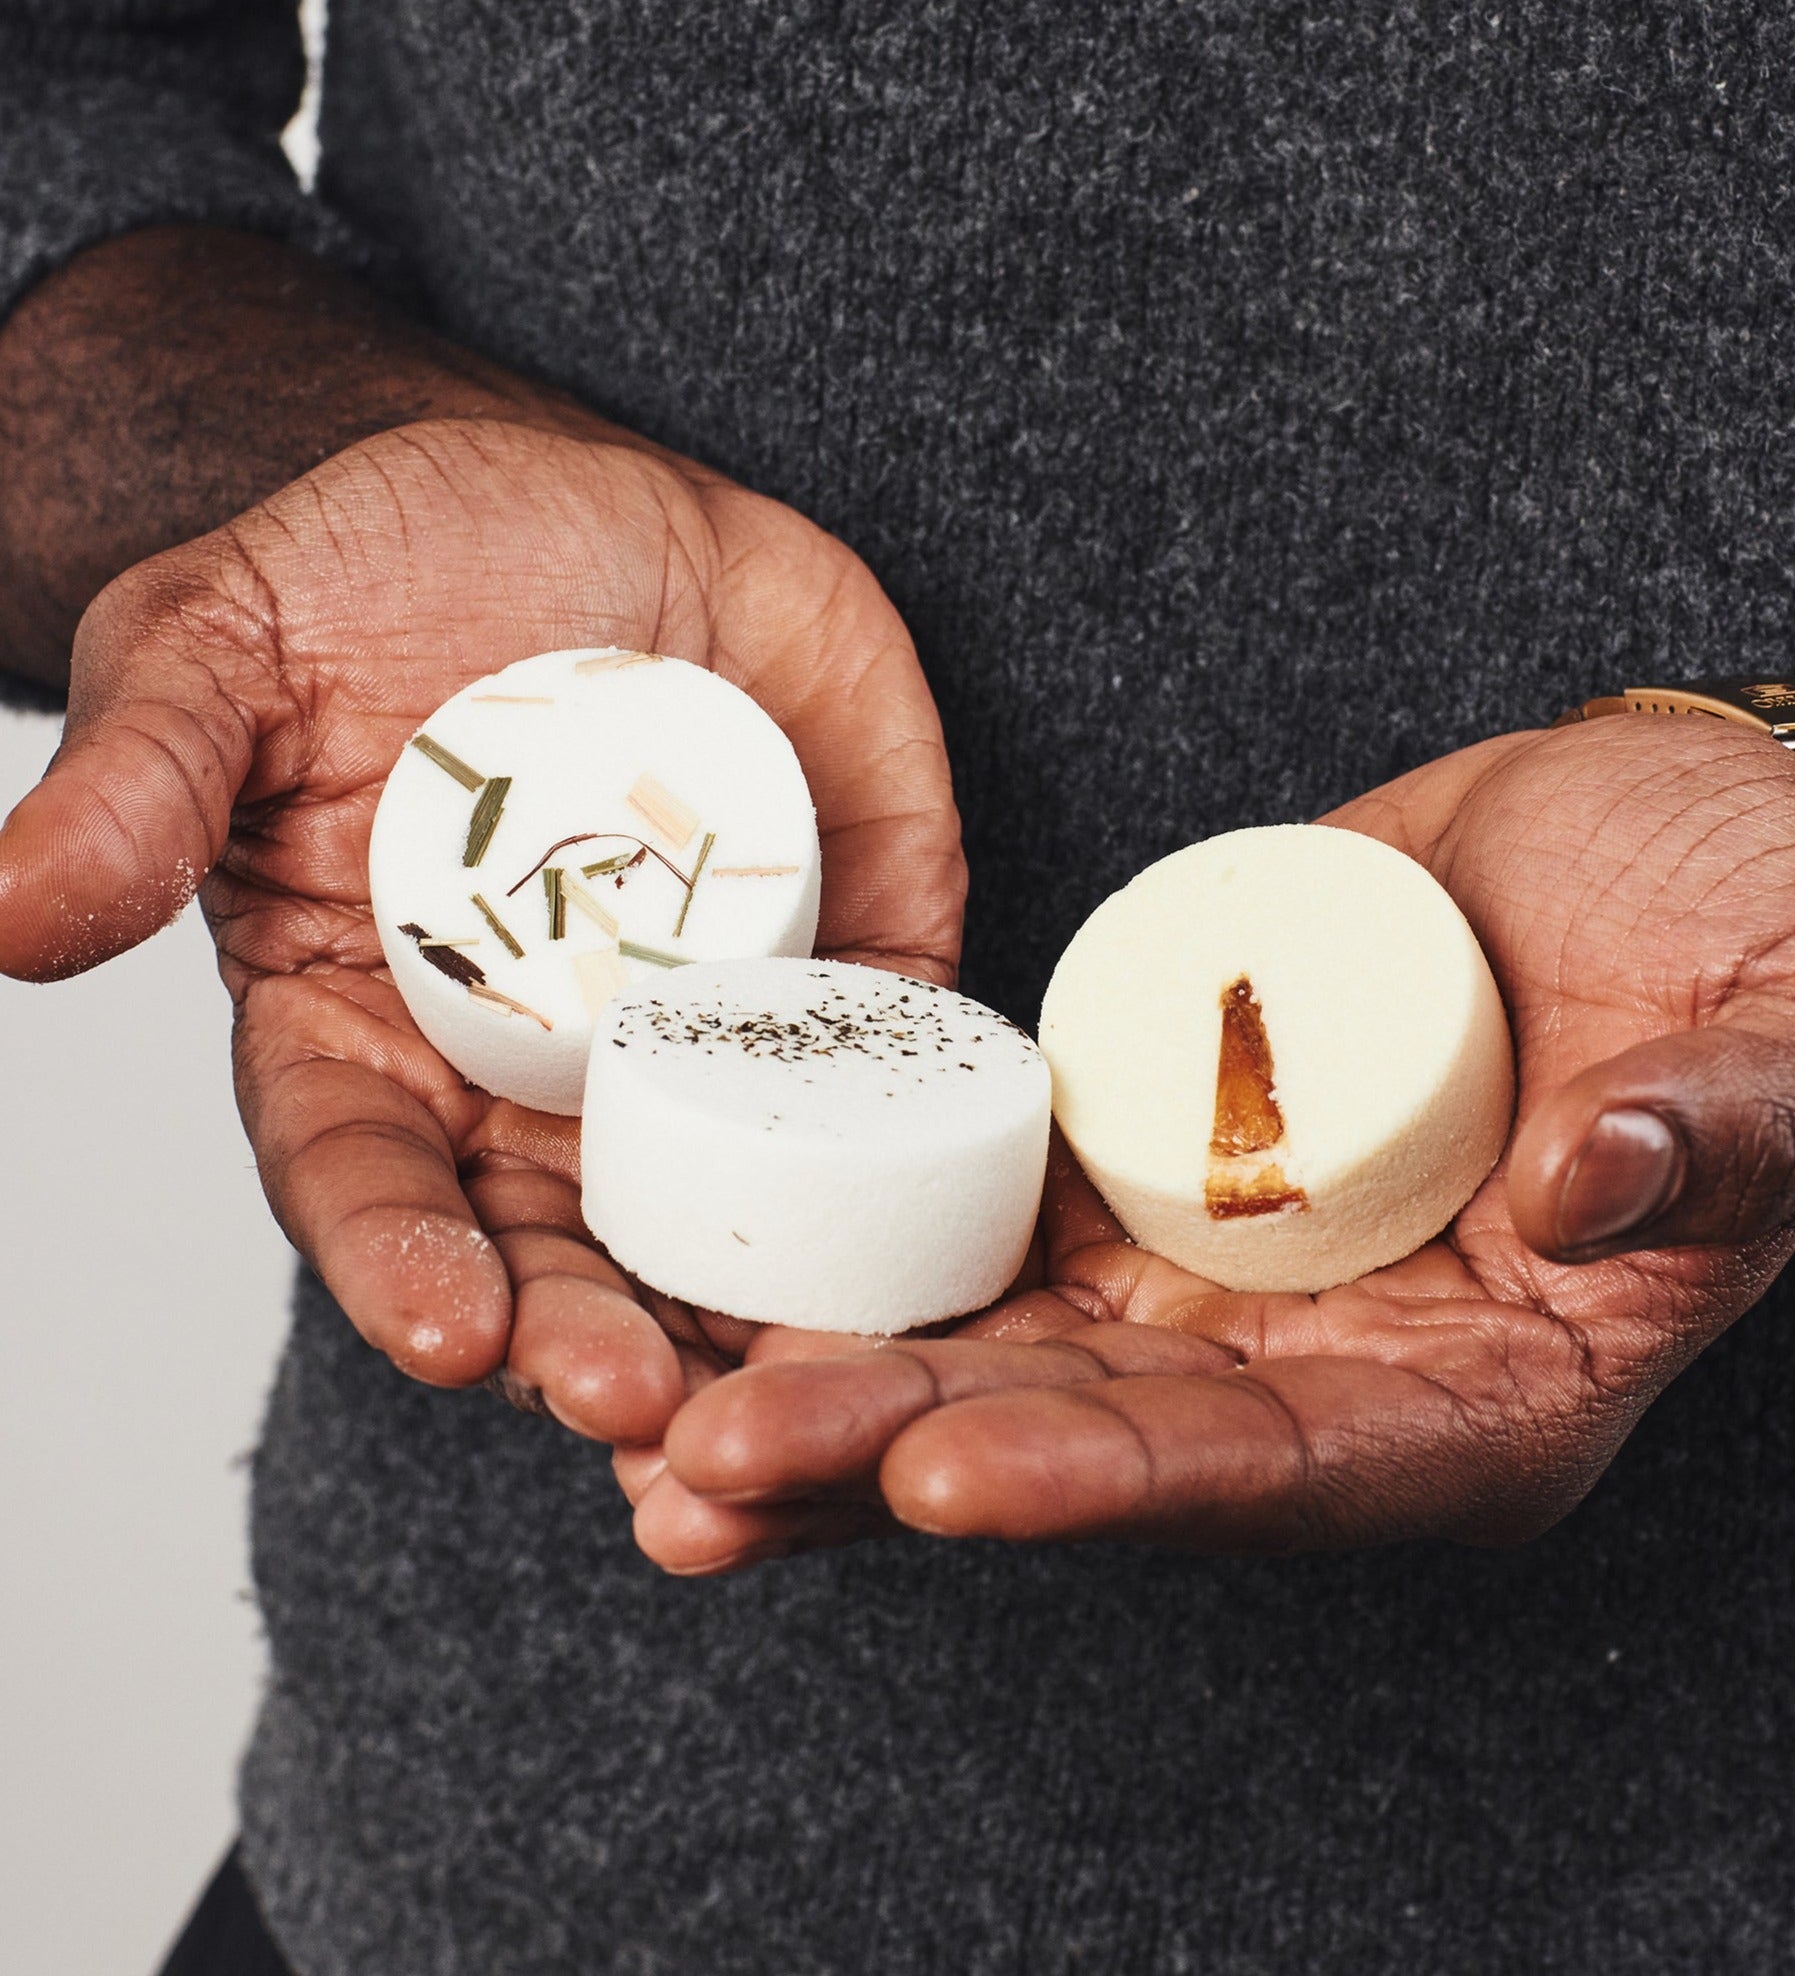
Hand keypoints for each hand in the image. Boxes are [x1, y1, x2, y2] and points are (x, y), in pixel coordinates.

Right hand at [0, 415, 964, 1438]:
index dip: (402, 1269)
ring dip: (756, 1308)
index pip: (369, 1182)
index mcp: (368, 1029)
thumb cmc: (381, 571)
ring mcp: (699, 1031)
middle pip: (558, 1243)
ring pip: (726, 1208)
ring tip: (796, 1387)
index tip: (450, 1339)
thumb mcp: (226, 645)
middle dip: (596, 1334)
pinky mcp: (843, 967)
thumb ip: (139, 784)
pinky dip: (904, 1162)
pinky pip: (880, 1082)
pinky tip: (934, 1234)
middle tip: (643, 1402)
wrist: (581, 506)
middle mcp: (532, 1070)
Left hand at [630, 715, 1794, 1570]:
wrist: (1682, 847)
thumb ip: (1738, 1135)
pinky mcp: (1159, 1155)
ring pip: (1009, 1351)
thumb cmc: (1777, 954)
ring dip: (835, 1385)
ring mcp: (1228, 1265)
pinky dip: (870, 1254)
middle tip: (709, 1465)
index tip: (941, 1471)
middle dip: (900, 1457)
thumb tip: (1602, 1190)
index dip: (1113, 1484)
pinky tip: (726, 1269)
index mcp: (1488, 1398)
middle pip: (1096, 1441)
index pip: (1285, 1477)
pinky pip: (998, 1223)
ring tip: (654, 1412)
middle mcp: (1331, 1365)